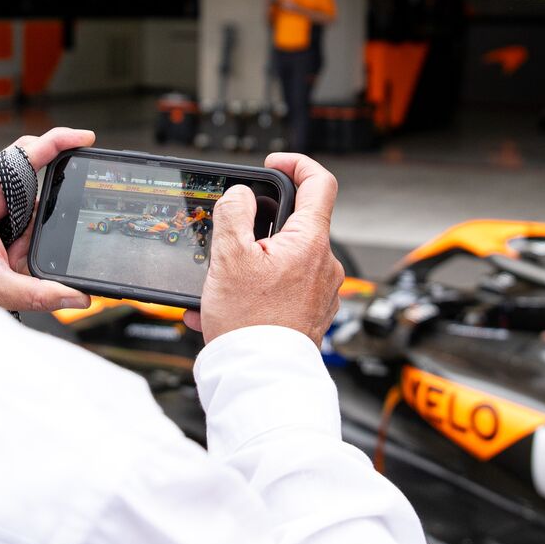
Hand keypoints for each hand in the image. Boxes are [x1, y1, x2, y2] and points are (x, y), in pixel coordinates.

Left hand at [0, 126, 93, 311]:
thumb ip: (39, 294)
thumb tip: (76, 297)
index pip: (25, 153)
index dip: (59, 141)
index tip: (85, 139)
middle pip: (28, 174)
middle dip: (41, 209)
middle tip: (28, 242)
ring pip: (24, 199)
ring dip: (27, 230)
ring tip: (8, 259)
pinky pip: (15, 212)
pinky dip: (20, 234)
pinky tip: (7, 257)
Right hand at [188, 153, 343, 343]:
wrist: (260, 380)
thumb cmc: (249, 324)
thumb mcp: (229, 257)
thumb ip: (234, 214)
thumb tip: (242, 195)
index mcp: (310, 242)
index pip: (320, 182)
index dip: (296, 163)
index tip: (273, 164)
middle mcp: (324, 265)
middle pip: (294, 225)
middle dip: (258, 229)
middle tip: (231, 243)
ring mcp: (321, 292)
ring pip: (282, 261)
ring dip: (250, 267)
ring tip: (220, 288)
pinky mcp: (311, 315)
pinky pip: (281, 290)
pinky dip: (254, 292)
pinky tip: (225, 310)